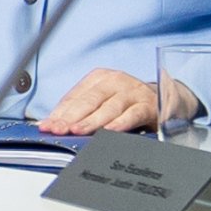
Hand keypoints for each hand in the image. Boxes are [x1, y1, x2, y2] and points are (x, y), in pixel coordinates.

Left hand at [36, 67, 167, 135]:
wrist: (162, 101)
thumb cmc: (125, 103)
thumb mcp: (101, 102)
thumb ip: (78, 112)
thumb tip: (51, 125)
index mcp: (98, 78)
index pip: (74, 97)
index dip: (59, 113)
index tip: (47, 126)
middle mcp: (115, 81)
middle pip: (89, 101)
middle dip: (71, 117)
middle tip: (59, 130)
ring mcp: (132, 92)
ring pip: (109, 108)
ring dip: (92, 121)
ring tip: (78, 131)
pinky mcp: (148, 105)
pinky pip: (132, 114)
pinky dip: (120, 123)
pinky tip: (109, 131)